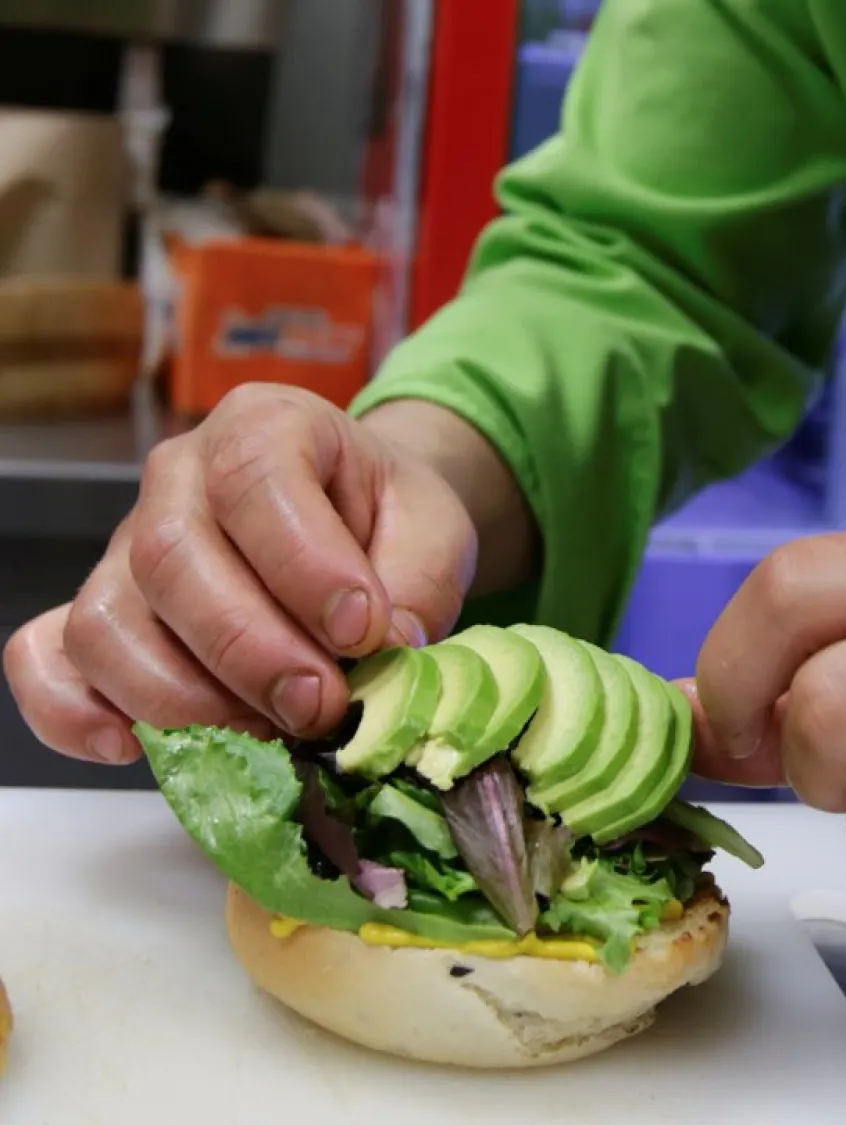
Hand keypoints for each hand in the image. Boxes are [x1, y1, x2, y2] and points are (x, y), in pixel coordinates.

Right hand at [3, 385, 528, 766]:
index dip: (305, 565)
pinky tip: (140, 748)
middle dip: (251, 651)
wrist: (362, 524)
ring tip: (269, 736)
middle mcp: (177, 478)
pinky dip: (75, 711)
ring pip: (107, 623)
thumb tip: (385, 653)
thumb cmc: (390, 520)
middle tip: (322, 708)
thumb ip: (420, 583)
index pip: (255, 481)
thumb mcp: (435, 531)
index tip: (364, 632)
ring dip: (185, 699)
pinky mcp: (100, 612)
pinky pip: (48, 658)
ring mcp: (124, 547)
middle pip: (170, 561)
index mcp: (265, 426)